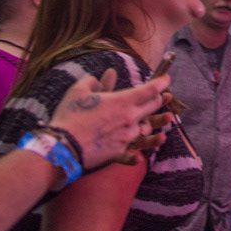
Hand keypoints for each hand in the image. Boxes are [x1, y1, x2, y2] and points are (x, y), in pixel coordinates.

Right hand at [48, 69, 170, 169]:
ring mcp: (127, 137)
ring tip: (161, 121)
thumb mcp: (79, 91)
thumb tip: (104, 76)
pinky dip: (139, 149)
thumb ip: (94, 81)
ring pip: (147, 128)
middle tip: (162, 96)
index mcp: (123, 102)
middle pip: (153, 107)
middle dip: (159, 99)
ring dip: (154, 123)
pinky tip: (141, 155)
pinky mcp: (120, 151)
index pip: (151, 89)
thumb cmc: (70, 116)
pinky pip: (134, 150)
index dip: (162, 82)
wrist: (64, 147)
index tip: (167, 78)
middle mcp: (130, 119)